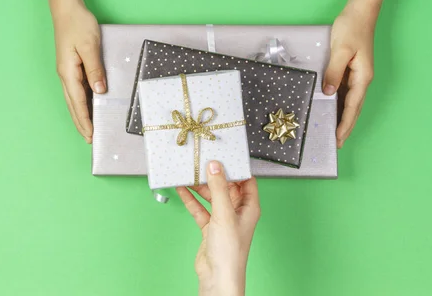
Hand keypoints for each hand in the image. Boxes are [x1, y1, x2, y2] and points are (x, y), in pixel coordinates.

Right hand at [52, 0, 105, 142]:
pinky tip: (89, 105)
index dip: (84, 120)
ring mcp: (67, 70)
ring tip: (89, 128)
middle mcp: (65, 74)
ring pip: (74, 98)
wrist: (66, 8)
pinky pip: (77, 89)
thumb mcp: (90, 46)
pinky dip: (82, 101)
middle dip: (80, 123)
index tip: (90, 136)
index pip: (77, 102)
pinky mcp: (71, 65)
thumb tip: (99, 91)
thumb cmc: (78, 24)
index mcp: (68, 72)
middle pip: (72, 105)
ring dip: (81, 113)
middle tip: (90, 140)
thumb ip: (94, 69)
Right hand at [177, 161, 260, 295]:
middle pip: (226, 186)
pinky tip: (182, 190)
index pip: (245, 180)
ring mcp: (222, 219)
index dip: (235, 168)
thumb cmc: (230, 251)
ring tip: (189, 174)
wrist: (218, 276)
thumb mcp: (224, 213)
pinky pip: (200, 208)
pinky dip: (191, 200)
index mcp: (249, 207)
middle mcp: (237, 211)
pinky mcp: (210, 227)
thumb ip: (219, 188)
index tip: (223, 156)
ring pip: (211, 196)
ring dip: (200, 187)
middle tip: (201, 162)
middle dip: (214, 175)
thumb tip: (215, 166)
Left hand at [323, 0, 377, 147]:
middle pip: (353, 108)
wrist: (360, 11)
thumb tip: (328, 93)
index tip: (338, 139)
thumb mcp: (340, 50)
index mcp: (362, 77)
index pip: (353, 107)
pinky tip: (331, 109)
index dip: (345, 124)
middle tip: (335, 144)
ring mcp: (357, 75)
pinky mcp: (351, 70)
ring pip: (349, 101)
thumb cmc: (352, 28)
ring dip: (342, 116)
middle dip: (345, 126)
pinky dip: (339, 103)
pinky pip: (344, 91)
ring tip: (332, 132)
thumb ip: (334, 72)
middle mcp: (362, 79)